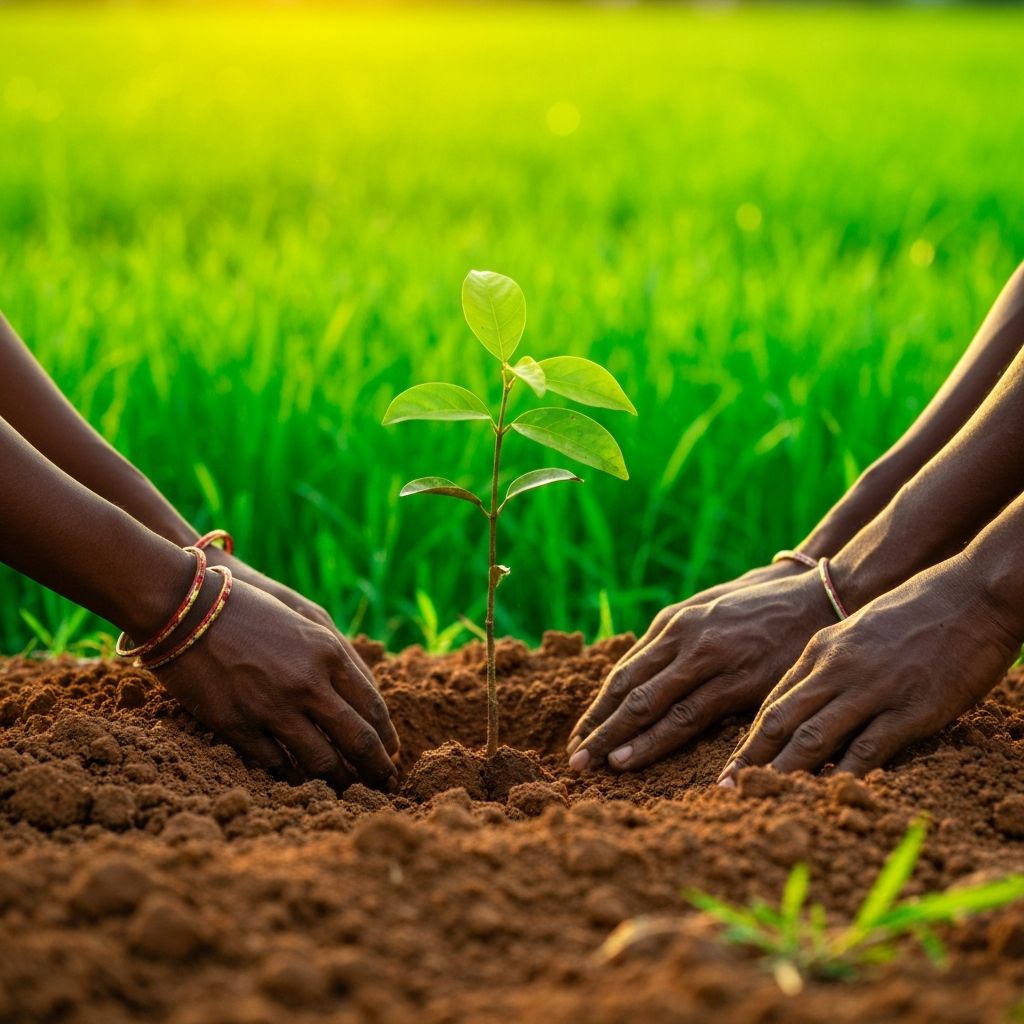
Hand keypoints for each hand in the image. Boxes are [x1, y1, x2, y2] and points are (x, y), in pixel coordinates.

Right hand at [153, 576, 400, 791]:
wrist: (186, 607)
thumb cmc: (251, 608)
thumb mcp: (307, 619)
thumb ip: (340, 656)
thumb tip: (367, 696)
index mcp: (329, 653)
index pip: (373, 708)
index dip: (387, 739)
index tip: (393, 755)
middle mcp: (307, 683)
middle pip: (356, 740)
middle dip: (376, 769)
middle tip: (384, 785)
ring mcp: (272, 707)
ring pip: (320, 761)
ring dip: (338, 781)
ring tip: (346, 791)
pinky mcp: (237, 725)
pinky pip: (275, 764)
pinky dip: (292, 776)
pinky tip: (299, 781)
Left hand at [566, 565, 833, 773]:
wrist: (818, 597)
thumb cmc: (762, 606)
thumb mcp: (710, 609)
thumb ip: (676, 638)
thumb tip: (645, 671)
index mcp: (673, 623)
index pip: (625, 673)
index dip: (600, 708)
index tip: (581, 734)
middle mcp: (683, 639)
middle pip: (629, 691)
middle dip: (600, 727)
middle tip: (575, 758)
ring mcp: (708, 659)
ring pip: (651, 706)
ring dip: (620, 739)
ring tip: (597, 765)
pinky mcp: (738, 681)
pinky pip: (689, 717)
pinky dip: (658, 741)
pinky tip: (636, 758)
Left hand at [720, 555, 1021, 781]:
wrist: (970, 595)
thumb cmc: (915, 612)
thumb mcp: (856, 631)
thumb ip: (829, 664)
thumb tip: (807, 700)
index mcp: (820, 650)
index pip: (773, 702)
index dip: (748, 738)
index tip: (730, 766)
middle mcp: (836, 669)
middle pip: (780, 720)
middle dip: (749, 758)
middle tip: (723, 788)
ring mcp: (872, 689)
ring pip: (813, 736)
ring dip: (783, 771)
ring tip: (760, 798)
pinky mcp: (910, 709)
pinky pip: (868, 748)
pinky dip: (843, 775)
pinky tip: (827, 796)